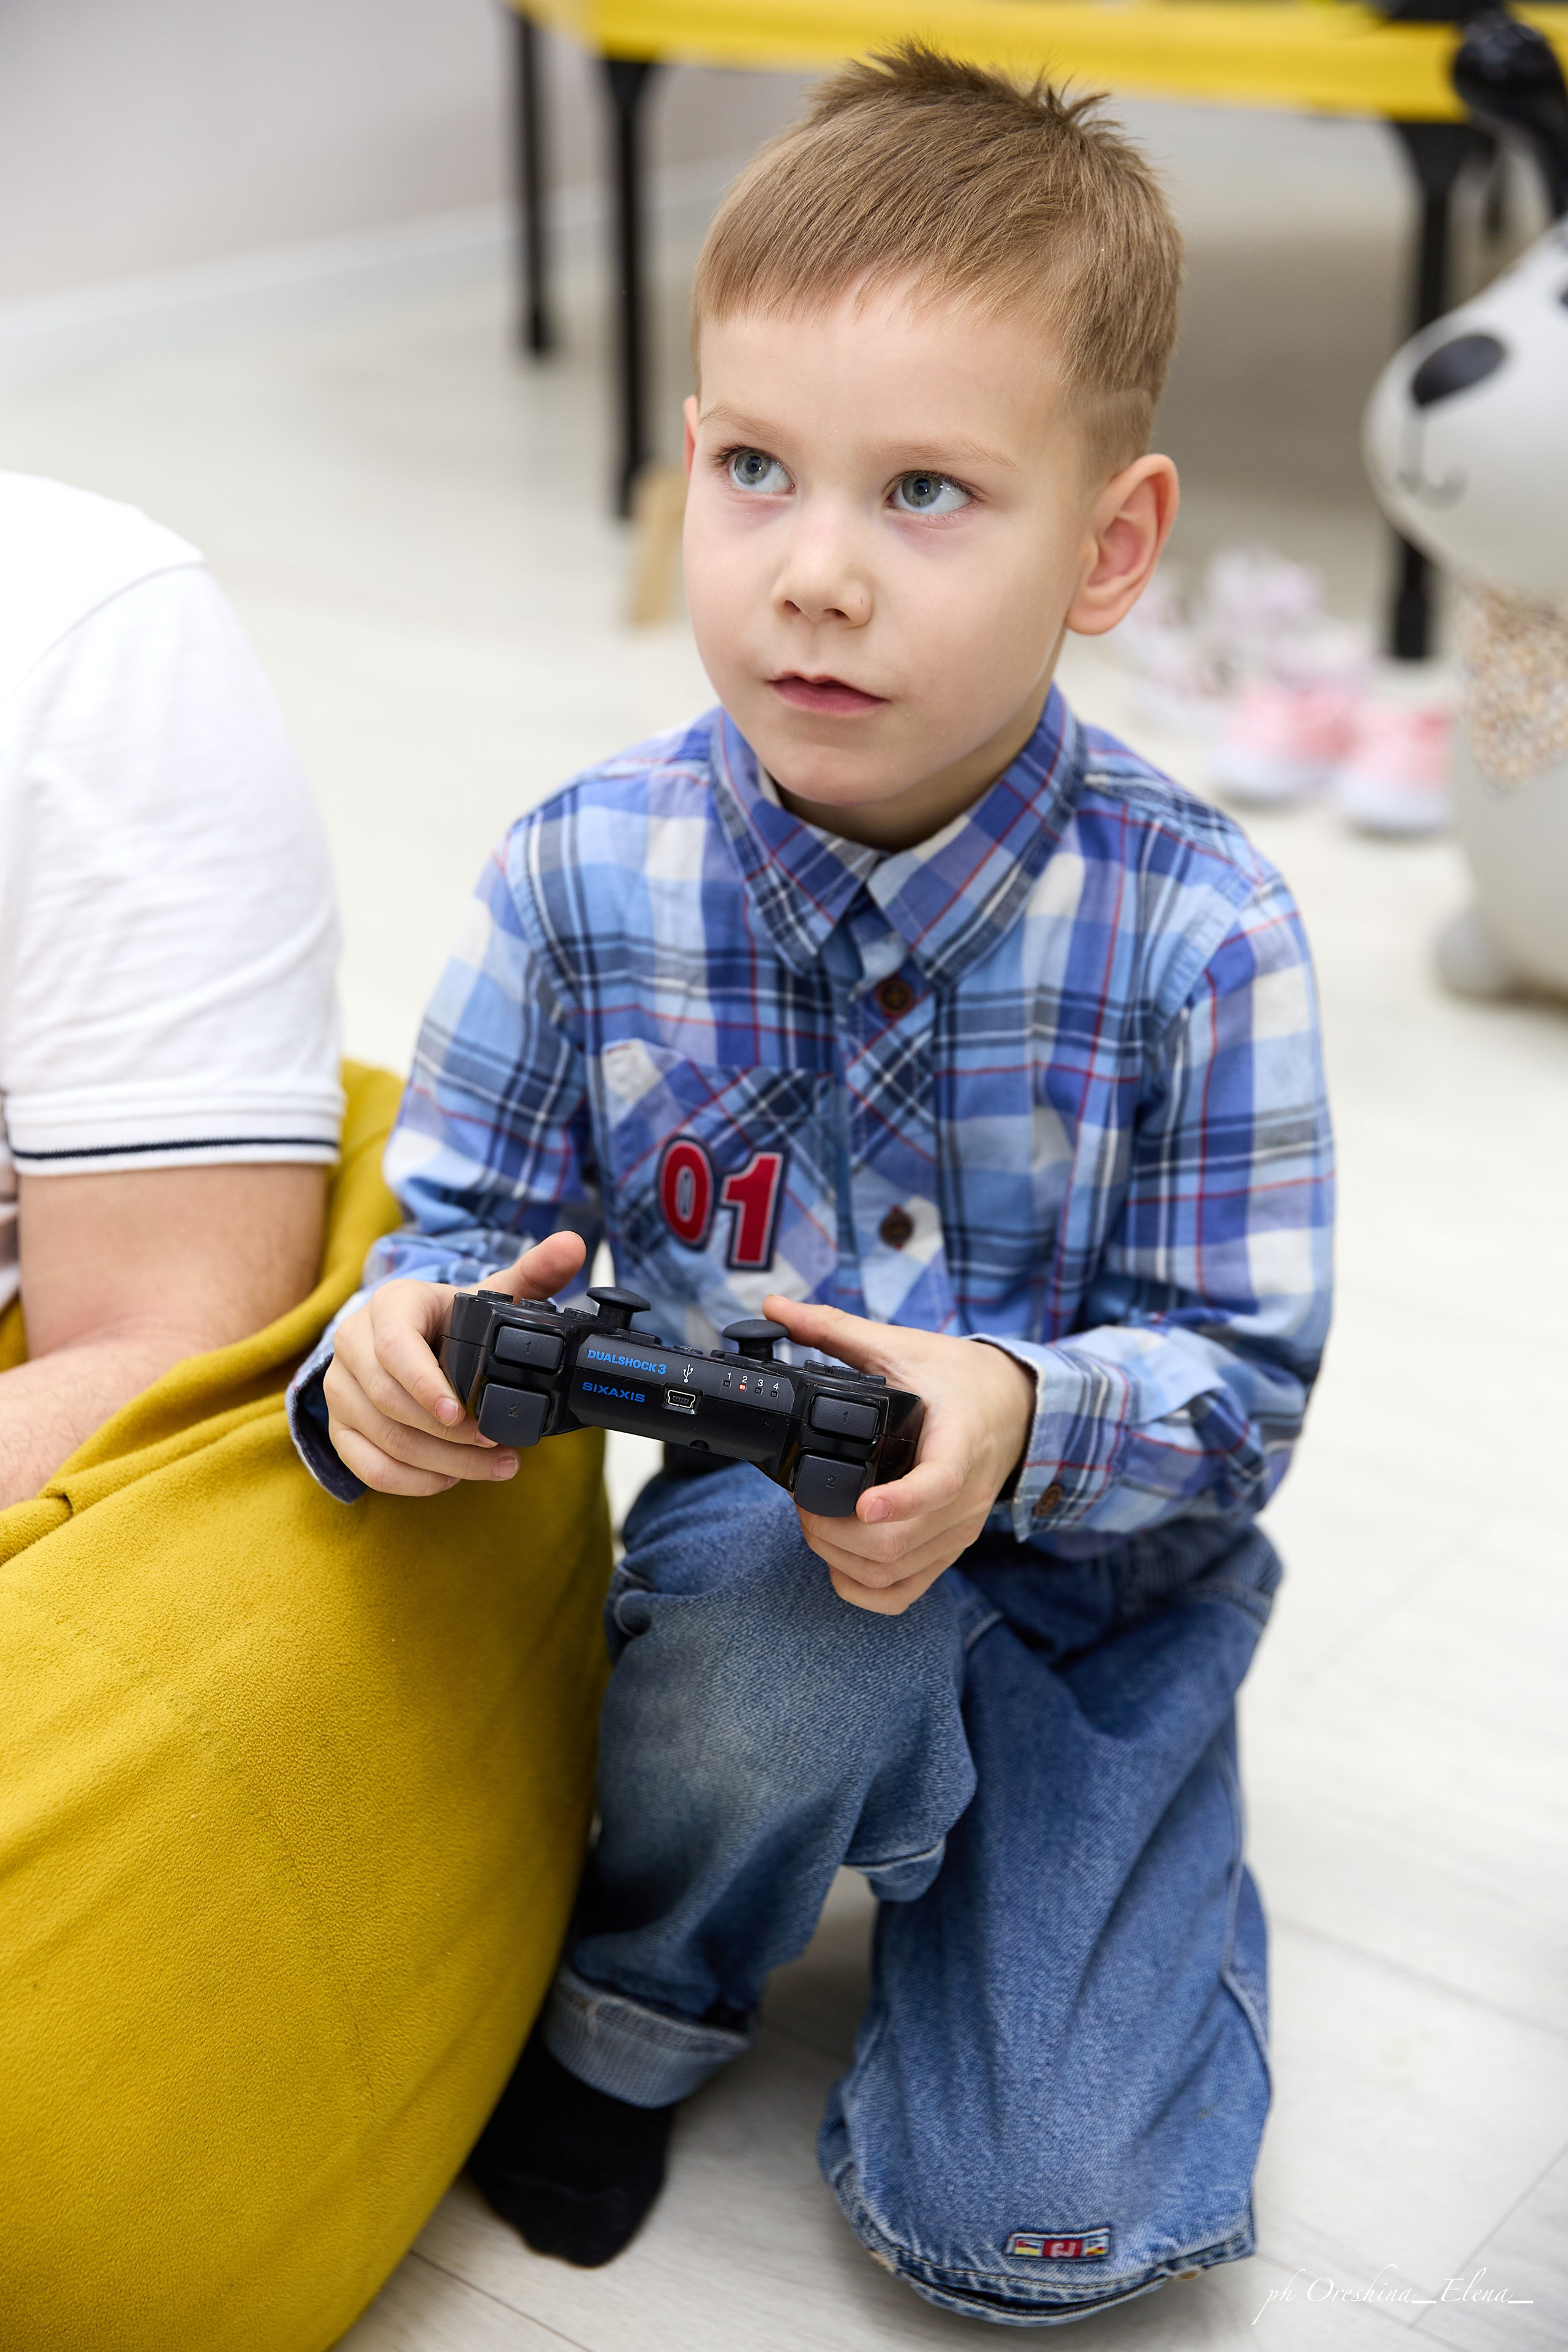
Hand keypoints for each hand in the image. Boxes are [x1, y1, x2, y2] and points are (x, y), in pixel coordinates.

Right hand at [323, 1230, 586, 1495]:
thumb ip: (533, 1274)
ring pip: (382, 1438)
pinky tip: (450, 1477)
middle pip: (389, 1401)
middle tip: (497, 1447)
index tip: (464, 1414)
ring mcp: (339, 1388)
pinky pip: (366, 1465)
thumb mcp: (487, 1294)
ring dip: (441, 1463)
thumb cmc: (450, 1318)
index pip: (395, 1347)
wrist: (410, 1336)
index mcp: (388, 1305)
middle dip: (448, 1435)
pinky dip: (411, 1480)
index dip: (427, 1385)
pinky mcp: (340, 1426)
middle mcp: (352, 1343)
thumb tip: (573, 1246)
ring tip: (493, 1466)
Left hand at [762, 1296, 1035, 1615]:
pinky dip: (863, 1588)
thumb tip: (775, 1307)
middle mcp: (965, 1497)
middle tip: (804, 1502)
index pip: (940, 1483)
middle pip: (899, 1543)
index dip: (901, 1500)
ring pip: (894, 1573)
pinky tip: (840, 1561)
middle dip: (834, 1532)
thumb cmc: (957, 1378)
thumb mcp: (902, 1345)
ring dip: (840, 1558)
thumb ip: (835, 1329)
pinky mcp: (949, 1551)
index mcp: (960, 1440)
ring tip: (815, 1522)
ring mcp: (958, 1531)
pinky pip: (904, 1593)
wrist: (1012, 1407)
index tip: (862, 1504)